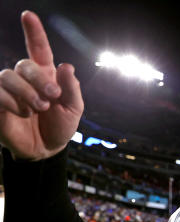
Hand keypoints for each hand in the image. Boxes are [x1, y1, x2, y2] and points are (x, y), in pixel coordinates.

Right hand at [0, 11, 83, 160]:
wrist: (47, 150)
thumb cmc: (61, 126)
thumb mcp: (74, 109)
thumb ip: (72, 88)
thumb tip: (67, 65)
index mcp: (47, 75)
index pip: (38, 49)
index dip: (33, 32)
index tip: (28, 15)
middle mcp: (26, 79)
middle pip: (25, 64)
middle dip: (40, 80)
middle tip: (52, 97)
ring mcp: (9, 90)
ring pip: (8, 76)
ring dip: (27, 93)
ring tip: (38, 109)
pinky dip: (11, 102)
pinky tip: (22, 113)